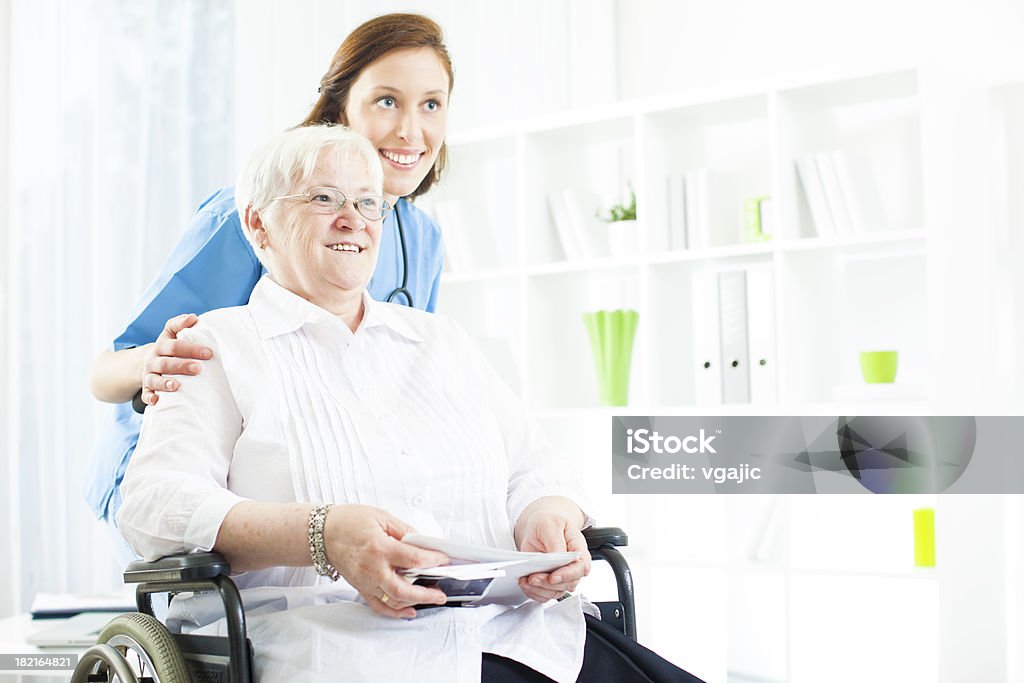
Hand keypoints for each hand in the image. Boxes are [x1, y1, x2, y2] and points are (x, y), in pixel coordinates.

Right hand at [140, 314, 209, 405]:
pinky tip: (156, 401)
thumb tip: (193, 317)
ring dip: (164, 383)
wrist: (148, 361)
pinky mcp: (146, 388)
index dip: (191, 349)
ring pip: (153, 379)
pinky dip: (149, 398)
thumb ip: (180, 323)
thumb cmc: (168, 347)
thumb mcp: (171, 333)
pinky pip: (145, 394)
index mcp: (161, 346)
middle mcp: (153, 361)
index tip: (209, 353)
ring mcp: (148, 375)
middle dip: (182, 366)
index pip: (175, 346)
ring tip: (176, 385)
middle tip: (198, 368)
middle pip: (166, 363)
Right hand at [323, 505, 449, 618]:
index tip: (444, 560)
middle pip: (404, 590)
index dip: (433, 561)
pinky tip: (408, 612)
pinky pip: (378, 605)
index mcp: (380, 548)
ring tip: (430, 600)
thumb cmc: (349, 522)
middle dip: (427, 594)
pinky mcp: (360, 587)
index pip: (413, 559)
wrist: (322, 534)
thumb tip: (423, 542)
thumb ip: (404, 531)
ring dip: (414, 603)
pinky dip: (394, 612)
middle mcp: (372, 569)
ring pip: (393, 601)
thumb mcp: (381, 517)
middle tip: (441, 594)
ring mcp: (365, 581)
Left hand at [516, 512, 590, 602]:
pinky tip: (525, 583)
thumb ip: (556, 541)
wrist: (541, 525)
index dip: (568, 575)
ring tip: (526, 580)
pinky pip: (545, 594)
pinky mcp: (550, 581)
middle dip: (548, 584)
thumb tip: (559, 557)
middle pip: (568, 583)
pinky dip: (534, 592)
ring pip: (556, 592)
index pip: (581, 567)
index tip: (552, 576)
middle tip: (533, 578)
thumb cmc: (550, 522)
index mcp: (578, 549)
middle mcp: (573, 565)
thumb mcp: (551, 524)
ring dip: (539, 590)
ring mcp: (563, 575)